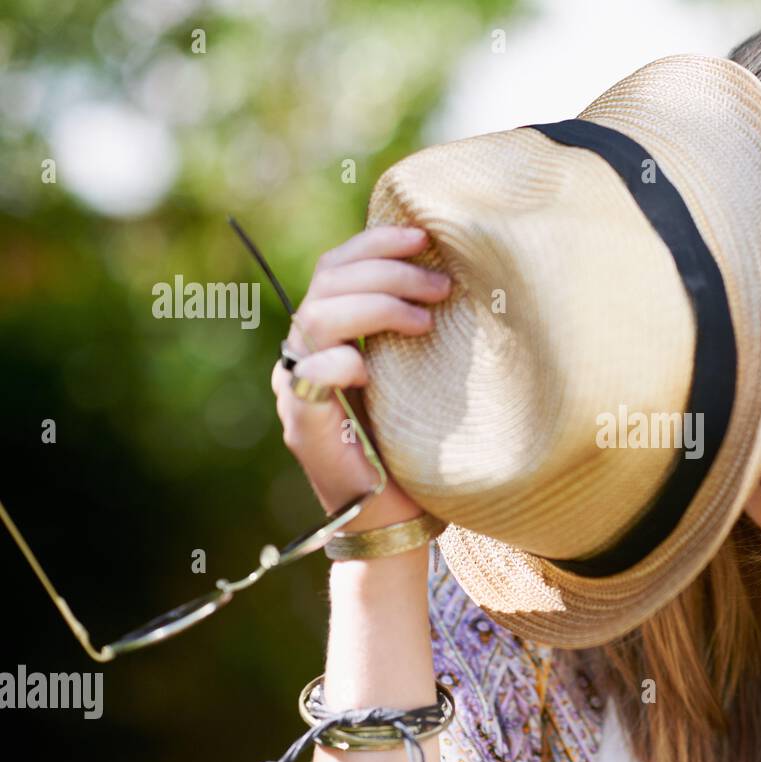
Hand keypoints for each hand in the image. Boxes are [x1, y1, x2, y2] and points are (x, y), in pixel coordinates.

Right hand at [271, 225, 449, 531]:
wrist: (396, 521)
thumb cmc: (416, 447)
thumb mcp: (419, 374)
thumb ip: (416, 329)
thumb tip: (456, 274)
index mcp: (328, 337)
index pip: (335, 267)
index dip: (375, 243)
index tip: (426, 235)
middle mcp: (305, 356)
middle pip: (327, 283)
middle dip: (388, 271)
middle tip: (441, 284)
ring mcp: (298, 392)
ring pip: (316, 319)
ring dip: (377, 307)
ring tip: (427, 319)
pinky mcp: (304, 428)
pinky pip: (309, 378)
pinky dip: (342, 363)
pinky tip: (374, 369)